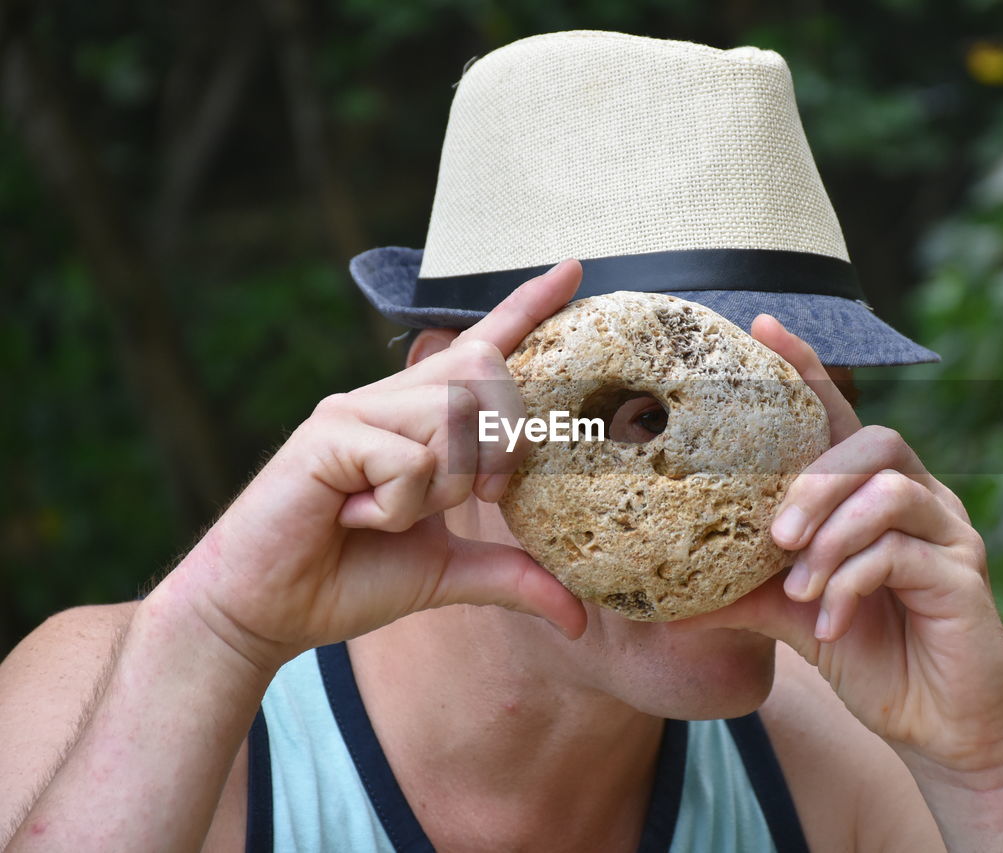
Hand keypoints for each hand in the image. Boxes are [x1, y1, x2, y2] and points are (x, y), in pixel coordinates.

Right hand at [156, 260, 589, 672]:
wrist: (266, 613)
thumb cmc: (348, 578)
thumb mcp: (446, 574)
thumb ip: (512, 575)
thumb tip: (578, 615)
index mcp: (419, 417)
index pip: (483, 348)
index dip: (528, 307)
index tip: (573, 269)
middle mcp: (389, 398)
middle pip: (486, 374)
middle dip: (498, 444)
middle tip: (473, 495)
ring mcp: (356, 409)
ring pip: (454, 419)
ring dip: (442, 487)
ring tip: (386, 514)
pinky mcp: (328, 434)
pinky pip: (411, 461)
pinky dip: (399, 507)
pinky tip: (353, 517)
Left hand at [675, 314, 1002, 781]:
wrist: (941, 728)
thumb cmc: (871, 656)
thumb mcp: (794, 618)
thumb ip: (743, 594)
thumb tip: (662, 598)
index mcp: (872, 495)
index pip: (839, 416)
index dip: (807, 367)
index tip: (761, 326)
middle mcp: (919, 499)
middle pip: (871, 441)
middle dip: (813, 481)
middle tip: (773, 536)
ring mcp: (948, 534)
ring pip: (890, 490)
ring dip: (831, 535)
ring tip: (799, 587)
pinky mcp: (964, 577)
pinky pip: (904, 553)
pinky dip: (854, 583)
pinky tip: (831, 624)